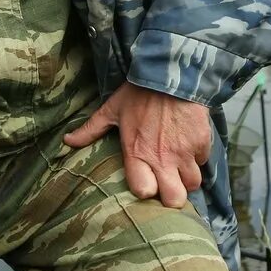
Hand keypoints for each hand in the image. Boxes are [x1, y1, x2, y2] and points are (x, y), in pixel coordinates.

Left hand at [63, 81, 209, 208]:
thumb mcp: (112, 109)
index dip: (145, 191)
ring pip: (193, 183)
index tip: (146, 183)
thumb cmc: (138, 92)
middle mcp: (162, 158)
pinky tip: (189, 146)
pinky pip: (203, 161)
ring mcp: (185, 152)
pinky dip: (198, 156)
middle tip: (168, 184)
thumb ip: (90, 130)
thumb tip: (66, 141)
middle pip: (174, 199)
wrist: (171, 71)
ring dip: (186, 177)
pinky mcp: (202, 142)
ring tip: (179, 166)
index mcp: (137, 152)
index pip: (144, 192)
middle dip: (172, 196)